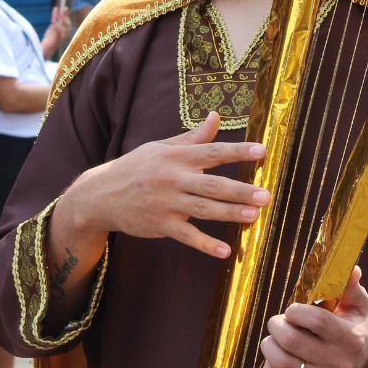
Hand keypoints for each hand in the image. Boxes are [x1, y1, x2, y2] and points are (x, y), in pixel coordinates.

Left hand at [40, 6, 71, 57]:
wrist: (47, 46)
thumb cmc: (51, 35)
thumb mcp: (53, 24)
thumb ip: (55, 16)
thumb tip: (56, 8)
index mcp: (66, 29)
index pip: (68, 20)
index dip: (66, 14)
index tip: (65, 8)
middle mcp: (66, 33)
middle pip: (68, 24)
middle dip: (63, 17)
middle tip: (59, 12)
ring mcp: (63, 37)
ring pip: (65, 28)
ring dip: (60, 23)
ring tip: (55, 18)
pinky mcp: (59, 40)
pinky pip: (60, 34)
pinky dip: (57, 28)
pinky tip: (53, 24)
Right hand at [57, 111, 268, 258]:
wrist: (101, 195)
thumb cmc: (136, 168)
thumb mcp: (161, 148)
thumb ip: (193, 138)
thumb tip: (216, 117)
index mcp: (176, 157)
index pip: (212, 152)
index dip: (238, 151)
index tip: (261, 151)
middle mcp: (172, 178)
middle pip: (212, 184)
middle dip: (240, 190)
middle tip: (266, 195)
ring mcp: (166, 203)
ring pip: (203, 209)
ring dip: (229, 214)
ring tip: (254, 217)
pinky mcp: (160, 225)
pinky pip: (186, 236)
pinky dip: (205, 244)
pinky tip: (225, 251)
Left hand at [260, 267, 367, 367]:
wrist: (365, 367)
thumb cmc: (354, 328)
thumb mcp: (358, 306)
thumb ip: (350, 287)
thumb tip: (350, 268)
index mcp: (350, 338)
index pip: (316, 321)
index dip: (296, 311)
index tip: (293, 310)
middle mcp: (339, 363)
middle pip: (292, 341)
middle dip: (276, 326)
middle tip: (277, 322)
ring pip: (282, 363)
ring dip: (269, 346)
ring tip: (274, 339)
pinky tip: (275, 359)